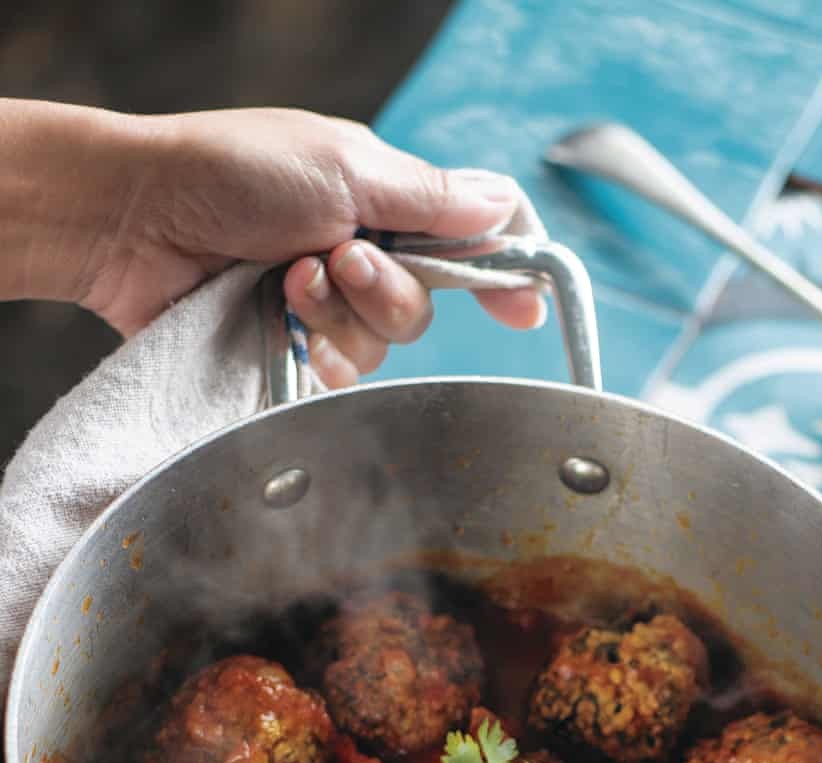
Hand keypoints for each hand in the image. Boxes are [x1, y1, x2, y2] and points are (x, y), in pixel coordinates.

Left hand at [0, 101, 543, 387]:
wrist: (137, 220)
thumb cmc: (231, 173)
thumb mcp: (345, 169)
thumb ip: (431, 198)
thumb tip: (504, 208)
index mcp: (382, 201)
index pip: (467, 239)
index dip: (503, 274)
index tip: (526, 310)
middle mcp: (361, 254)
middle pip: (426, 305)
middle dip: (387, 289)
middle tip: (336, 259)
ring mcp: (326, 304)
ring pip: (383, 343)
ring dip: (340, 314)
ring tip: (286, 280)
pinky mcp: (294, 346)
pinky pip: (341, 375)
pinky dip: (319, 351)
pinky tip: (282, 321)